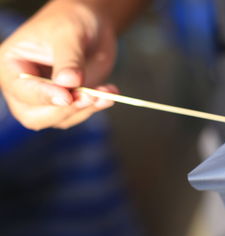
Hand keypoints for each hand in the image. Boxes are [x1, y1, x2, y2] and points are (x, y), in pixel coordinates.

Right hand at [0, 0, 117, 129]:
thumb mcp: (69, 35)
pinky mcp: (67, 104)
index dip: (44, 96)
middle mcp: (24, 88)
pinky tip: (109, 93)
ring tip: (105, 91)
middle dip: (65, 110)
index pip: (22, 90)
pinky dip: (95, 107)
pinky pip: (79, 115)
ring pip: (60, 119)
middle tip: (90, 97)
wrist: (90, 25)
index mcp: (11, 66)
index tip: (67, 96)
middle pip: (35, 116)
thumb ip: (69, 59)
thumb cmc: (71, 22)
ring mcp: (46, 99)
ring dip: (86, 109)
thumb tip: (68, 83)